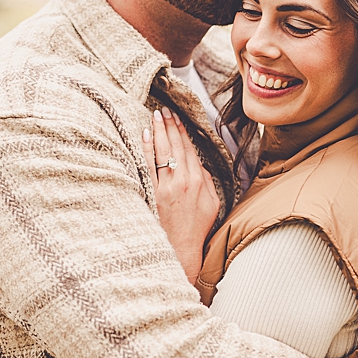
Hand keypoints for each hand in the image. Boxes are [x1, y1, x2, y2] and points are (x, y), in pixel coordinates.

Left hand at [142, 106, 218, 288]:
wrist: (182, 247)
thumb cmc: (197, 227)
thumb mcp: (213, 203)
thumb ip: (207, 181)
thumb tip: (199, 166)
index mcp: (199, 181)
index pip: (190, 149)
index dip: (183, 132)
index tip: (178, 118)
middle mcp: (183, 180)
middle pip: (176, 146)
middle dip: (170, 126)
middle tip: (166, 110)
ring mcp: (167, 186)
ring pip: (162, 152)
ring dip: (159, 132)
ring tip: (156, 116)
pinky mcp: (153, 193)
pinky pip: (149, 165)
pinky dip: (147, 149)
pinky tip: (144, 136)